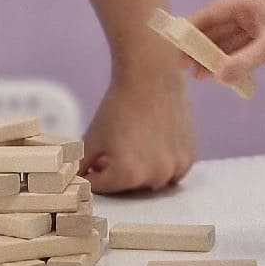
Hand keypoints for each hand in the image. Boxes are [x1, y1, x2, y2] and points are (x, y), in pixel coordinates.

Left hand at [84, 58, 196, 192]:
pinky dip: (160, 165)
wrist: (150, 78)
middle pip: (127, 187)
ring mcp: (174, 168)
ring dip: (139, 172)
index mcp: (128, 175)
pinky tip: (151, 145)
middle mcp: (154, 177)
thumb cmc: (119, 106)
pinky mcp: (188, 158)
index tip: (91, 165)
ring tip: (131, 146)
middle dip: (115, 174)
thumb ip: (82, 165)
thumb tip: (76, 179)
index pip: (102, 187)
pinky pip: (171, 172)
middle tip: (110, 153)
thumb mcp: (92, 138)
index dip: (92, 175)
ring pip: (150, 182)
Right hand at [183, 0, 264, 84]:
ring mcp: (257, 25)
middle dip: (200, 48)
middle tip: (184, 69)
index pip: (211, 13)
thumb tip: (218, 77)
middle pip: (216, 28)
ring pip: (227, 41)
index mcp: (247, 0)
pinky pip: (240, 50)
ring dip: (213, 57)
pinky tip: (219, 76)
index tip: (176, 47)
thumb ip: (244, 62)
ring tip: (197, 77)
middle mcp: (249, 10)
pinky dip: (230, 61)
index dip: (191, 30)